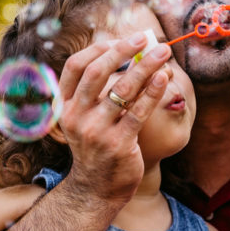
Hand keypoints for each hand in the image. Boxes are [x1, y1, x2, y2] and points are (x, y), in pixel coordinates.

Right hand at [57, 33, 171, 204]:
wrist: (97, 191)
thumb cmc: (97, 148)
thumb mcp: (85, 120)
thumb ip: (96, 92)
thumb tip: (123, 53)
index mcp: (65, 107)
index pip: (74, 67)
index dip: (97, 49)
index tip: (119, 40)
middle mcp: (76, 117)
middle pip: (97, 72)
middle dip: (123, 51)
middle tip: (146, 39)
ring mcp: (97, 131)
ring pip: (122, 89)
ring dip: (146, 66)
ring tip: (164, 53)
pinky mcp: (119, 144)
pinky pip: (138, 111)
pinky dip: (152, 91)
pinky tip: (164, 78)